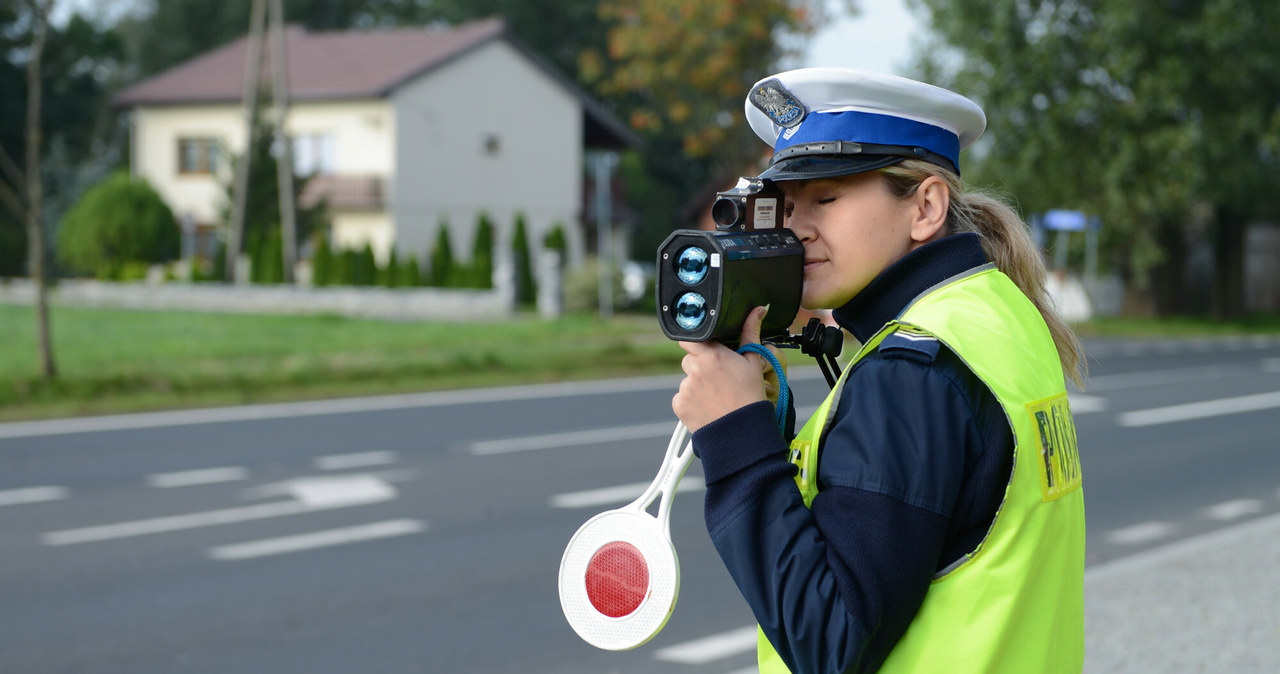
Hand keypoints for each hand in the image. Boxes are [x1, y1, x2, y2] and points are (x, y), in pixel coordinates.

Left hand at [672, 306, 783, 431]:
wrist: (742, 432)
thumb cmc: (750, 396)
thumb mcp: (753, 362)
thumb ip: (751, 332)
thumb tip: (758, 309)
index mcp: (711, 355)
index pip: (690, 339)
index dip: (698, 344)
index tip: (706, 351)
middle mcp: (694, 369)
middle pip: (688, 360)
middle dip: (699, 366)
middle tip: (717, 378)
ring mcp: (685, 388)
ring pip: (686, 380)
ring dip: (696, 385)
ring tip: (715, 396)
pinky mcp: (679, 405)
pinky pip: (681, 398)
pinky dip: (691, 402)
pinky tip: (707, 407)